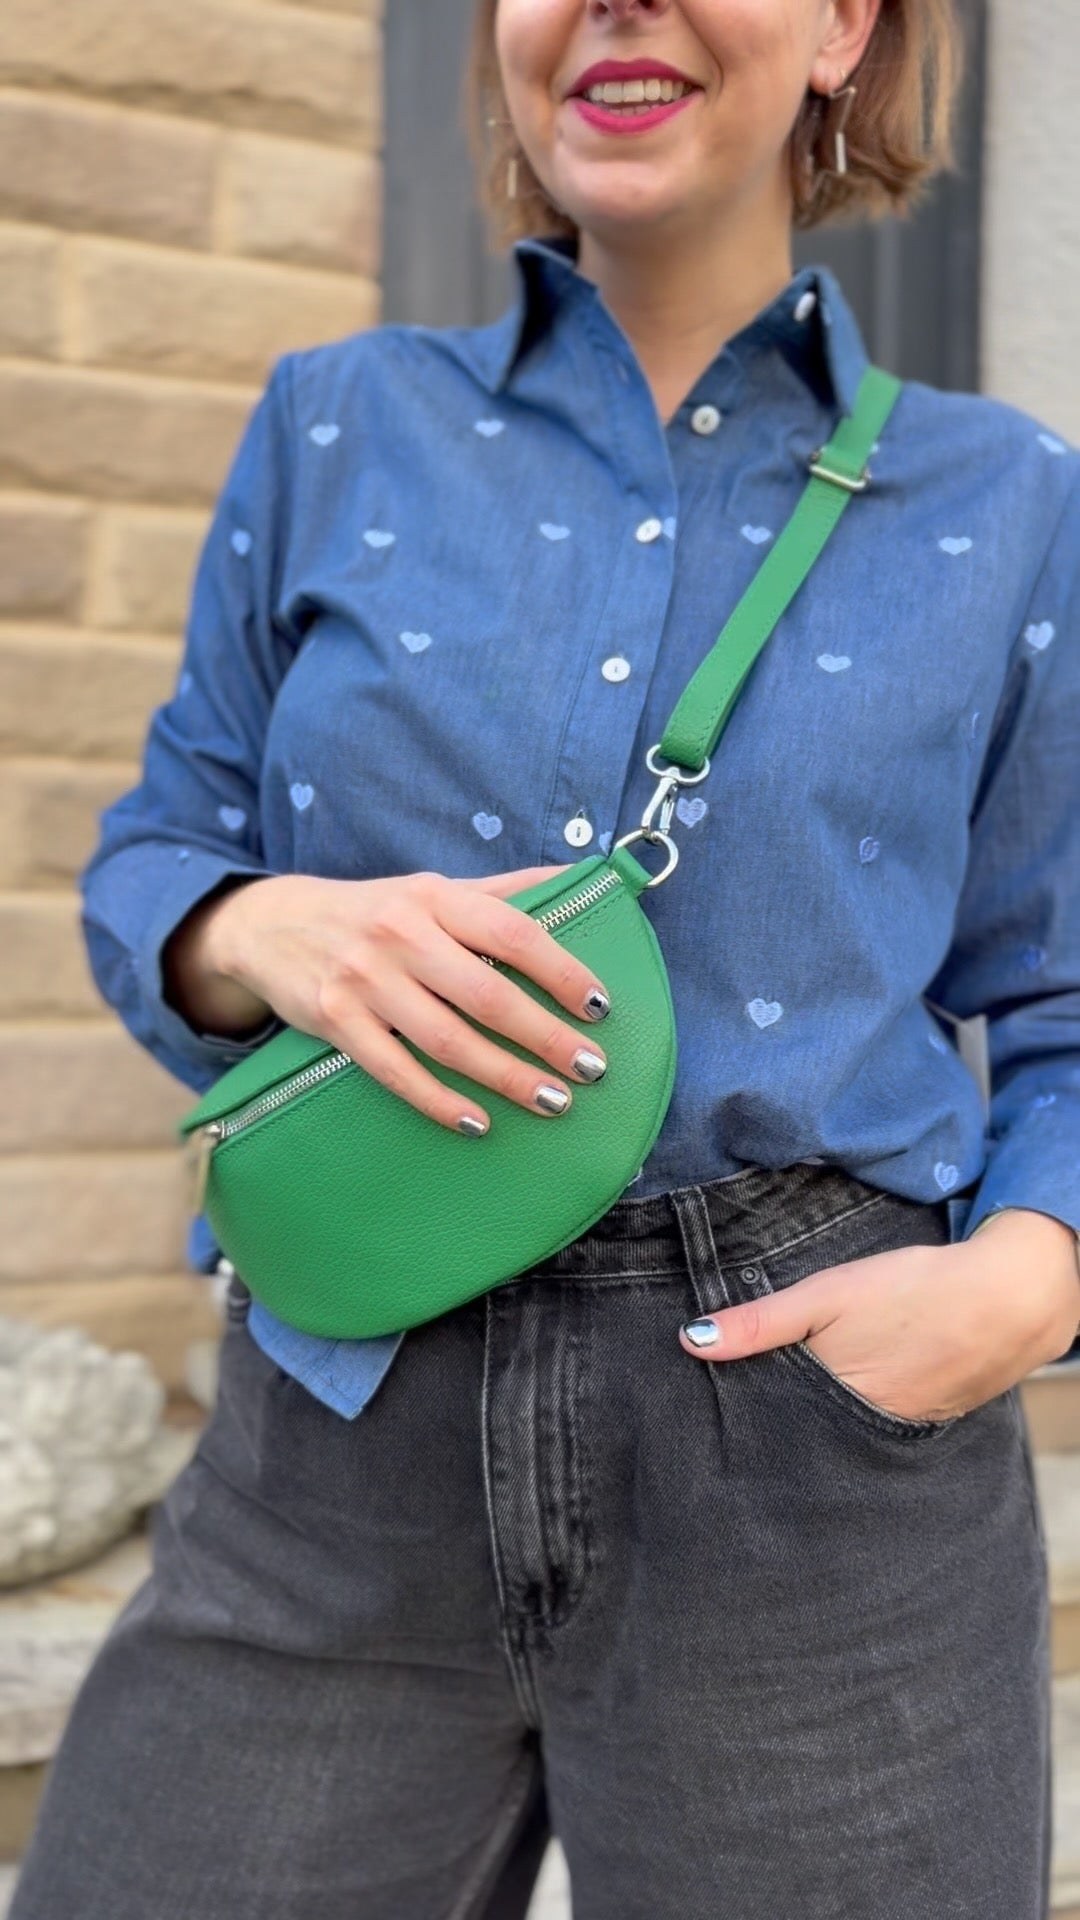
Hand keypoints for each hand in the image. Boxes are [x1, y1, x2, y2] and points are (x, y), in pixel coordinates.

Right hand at [197, 864, 612, 1135]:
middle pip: (487, 994)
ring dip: (505, 1076)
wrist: (269, 924)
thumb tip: (579, 879)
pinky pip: (395, 1070)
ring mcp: (365, 980)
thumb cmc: (372, 911)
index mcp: (435, 896)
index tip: (600, 1007)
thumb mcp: (431, 888)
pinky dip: (438, 1101)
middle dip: (545, 1035)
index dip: (562, 971)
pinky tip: (478, 1122)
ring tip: (553, 1101)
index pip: (513, 933)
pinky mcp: (335, 1021)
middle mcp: (400, 934)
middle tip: (591, 1068)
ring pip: (447, 1039)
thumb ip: (502, 890)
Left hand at [679, 1208, 1079, 1423]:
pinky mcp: (930, 1418)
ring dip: (819, 1423)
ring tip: (794, 1409)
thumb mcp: (827, 1293)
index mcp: (833, 1402)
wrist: (1011, 1297)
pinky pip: (881, 1425)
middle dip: (776, 1430)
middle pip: (804, 1438)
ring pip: (842, 1433)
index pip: (770, 1427)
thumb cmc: (914, 1289)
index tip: (707, 1424)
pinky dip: (862, 1414)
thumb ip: (761, 1322)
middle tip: (740, 1424)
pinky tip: (855, 1393)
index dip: (741, 1423)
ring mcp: (902, 1428)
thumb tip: (690, 1342)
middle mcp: (865, 1428)